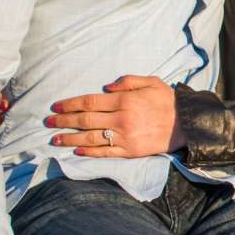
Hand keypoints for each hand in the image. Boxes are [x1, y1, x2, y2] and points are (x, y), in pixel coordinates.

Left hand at [45, 73, 176, 155]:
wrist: (187, 124)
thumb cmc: (168, 100)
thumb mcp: (151, 81)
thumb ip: (127, 81)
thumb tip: (106, 87)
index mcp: (124, 100)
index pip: (89, 102)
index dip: (70, 104)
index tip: (55, 107)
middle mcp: (121, 119)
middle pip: (85, 120)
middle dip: (64, 121)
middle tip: (48, 123)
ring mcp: (125, 137)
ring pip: (90, 138)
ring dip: (70, 139)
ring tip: (55, 139)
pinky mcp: (130, 152)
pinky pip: (105, 152)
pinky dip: (89, 152)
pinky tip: (77, 150)